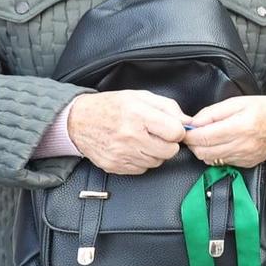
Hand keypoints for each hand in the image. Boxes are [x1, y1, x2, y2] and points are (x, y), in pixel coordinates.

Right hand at [66, 90, 187, 174]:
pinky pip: (142, 169)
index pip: (175, 132)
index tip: (171, 128)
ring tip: (142, 140)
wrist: (77, 121)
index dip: (177, 130)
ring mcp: (122, 154)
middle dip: (168, 143)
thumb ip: (167, 107)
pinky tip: (132, 148)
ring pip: (157, 162)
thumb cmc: (110, 107)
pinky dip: (141, 161)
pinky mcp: (115, 166)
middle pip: (169, 151)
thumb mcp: (139, 97)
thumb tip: (188, 121)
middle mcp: (130, 136)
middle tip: (157, 135)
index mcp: (138, 115)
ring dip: (155, 153)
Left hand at [182, 96, 265, 168]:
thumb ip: (213, 113)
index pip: (203, 138)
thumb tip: (193, 123)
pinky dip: (217, 154)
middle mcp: (243, 145)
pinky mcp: (247, 164)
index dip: (189, 135)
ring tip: (209, 137)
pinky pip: (222, 162)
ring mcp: (245, 157)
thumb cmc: (265, 109)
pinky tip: (223, 144)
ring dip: (204, 150)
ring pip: (210, 159)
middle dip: (194, 143)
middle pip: (203, 152)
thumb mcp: (238, 102)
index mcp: (240, 126)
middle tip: (195, 134)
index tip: (185, 130)